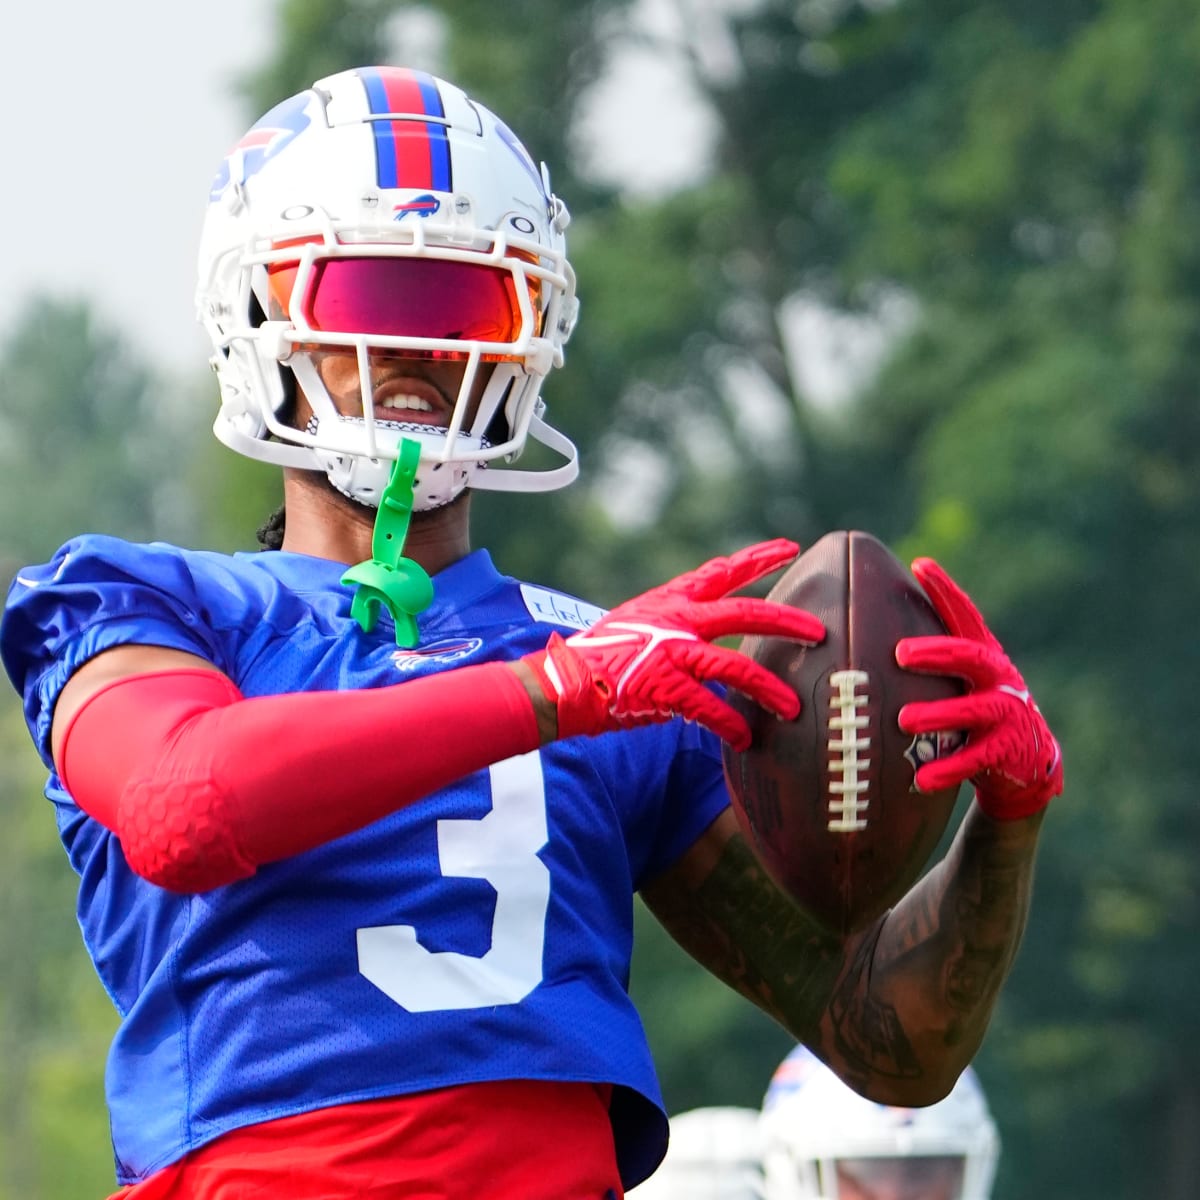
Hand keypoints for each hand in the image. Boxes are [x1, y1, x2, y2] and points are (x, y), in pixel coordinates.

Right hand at [523, 539, 824, 749]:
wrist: (561, 682)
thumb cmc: (597, 658)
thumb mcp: (637, 625)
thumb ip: (673, 627)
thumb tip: (705, 642)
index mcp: (670, 601)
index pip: (721, 572)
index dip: (758, 558)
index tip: (791, 547)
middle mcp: (675, 620)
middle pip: (744, 612)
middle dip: (786, 621)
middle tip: (817, 631)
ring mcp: (671, 652)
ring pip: (734, 665)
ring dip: (768, 687)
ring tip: (793, 706)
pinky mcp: (664, 687)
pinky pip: (708, 707)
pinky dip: (728, 724)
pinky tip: (744, 738)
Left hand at [895, 557, 1062, 819]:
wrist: (1024, 763)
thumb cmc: (974, 711)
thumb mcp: (959, 680)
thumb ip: (928, 658)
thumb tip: (861, 631)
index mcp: (983, 655)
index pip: (965, 616)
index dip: (945, 590)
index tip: (920, 565)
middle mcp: (999, 678)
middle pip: (971, 657)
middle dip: (938, 653)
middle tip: (900, 654)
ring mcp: (1008, 714)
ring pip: (975, 711)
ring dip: (939, 714)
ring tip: (903, 720)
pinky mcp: (1008, 752)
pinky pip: (977, 761)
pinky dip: (949, 769)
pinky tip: (921, 779)